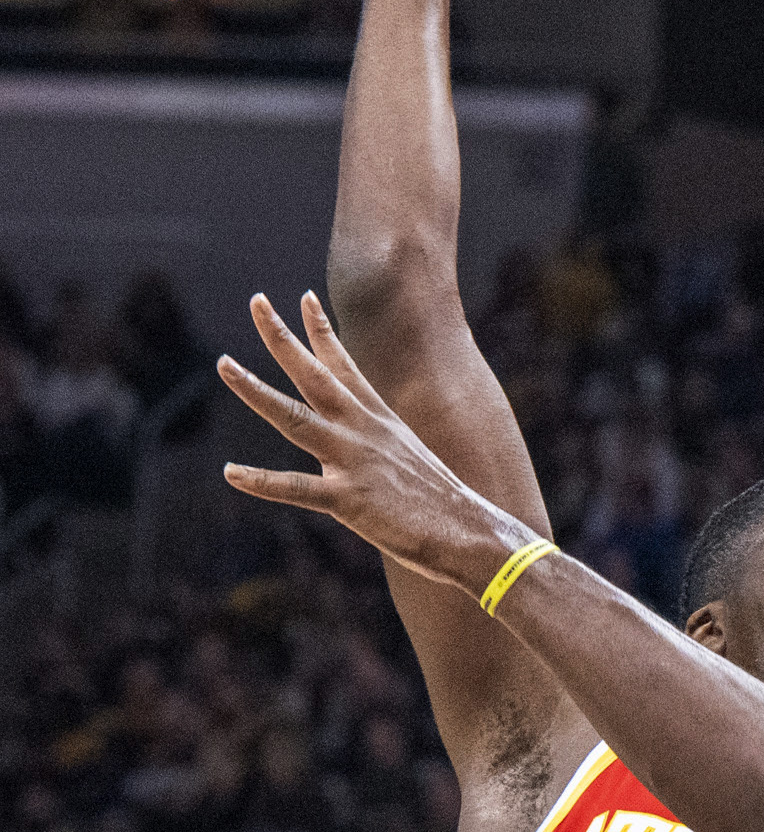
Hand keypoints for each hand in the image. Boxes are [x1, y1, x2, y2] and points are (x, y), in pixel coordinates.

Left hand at [220, 292, 519, 593]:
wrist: (471, 534)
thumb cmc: (446, 507)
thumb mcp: (413, 463)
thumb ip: (384, 451)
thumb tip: (374, 456)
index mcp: (380, 421)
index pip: (345, 366)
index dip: (322, 331)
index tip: (303, 297)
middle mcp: (363, 431)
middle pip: (314, 375)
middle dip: (282, 337)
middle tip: (256, 301)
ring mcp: (354, 461)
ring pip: (294, 418)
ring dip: (255, 390)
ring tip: (224, 364)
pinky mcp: (349, 500)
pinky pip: (296, 488)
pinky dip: (261, 481)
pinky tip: (231, 473)